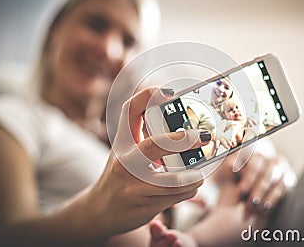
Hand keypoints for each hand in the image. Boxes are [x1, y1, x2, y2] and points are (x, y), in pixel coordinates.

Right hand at [80, 88, 208, 238]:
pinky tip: (191, 187)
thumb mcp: (127, 152)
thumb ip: (147, 137)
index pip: (130, 111)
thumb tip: (185, 126)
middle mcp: (123, 159)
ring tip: (200, 174)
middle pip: (154, 145)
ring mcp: (131, 182)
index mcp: (122, 141)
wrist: (100, 211)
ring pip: (172, 178)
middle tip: (203, 137)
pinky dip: (189, 190)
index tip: (171, 93)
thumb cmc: (121, 175)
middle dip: (181, 141)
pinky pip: (175, 195)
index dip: (149, 96)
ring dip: (193, 176)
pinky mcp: (141, 202)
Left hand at [210, 141, 295, 217]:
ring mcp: (282, 168)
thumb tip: (232, 164)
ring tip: (257, 208)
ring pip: (277, 181)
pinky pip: (284, 189)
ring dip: (267, 196)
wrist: (249, 182)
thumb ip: (229, 167)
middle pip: (267, 173)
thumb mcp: (229, 171)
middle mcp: (271, 159)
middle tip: (251, 203)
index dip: (248, 178)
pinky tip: (265, 208)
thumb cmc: (236, 176)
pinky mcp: (289, 178)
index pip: (254, 164)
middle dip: (258, 189)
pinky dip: (274, 199)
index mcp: (256, 154)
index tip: (242, 191)